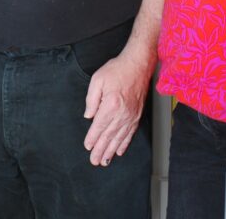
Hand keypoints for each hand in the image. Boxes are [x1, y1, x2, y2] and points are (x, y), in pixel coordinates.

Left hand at [82, 51, 152, 166]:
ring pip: (119, 138)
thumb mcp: (97, 80)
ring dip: (111, 151)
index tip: (88, 147)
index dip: (92, 138)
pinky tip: (119, 151)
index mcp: (111, 105)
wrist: (138, 65)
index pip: (99, 126)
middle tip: (94, 161)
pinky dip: (124, 144)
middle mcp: (122, 113)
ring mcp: (131, 116)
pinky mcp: (137, 115)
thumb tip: (88, 116)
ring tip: (105, 161)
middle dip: (100, 150)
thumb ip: (91, 99)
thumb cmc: (118, 70)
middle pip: (109, 136)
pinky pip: (130, 133)